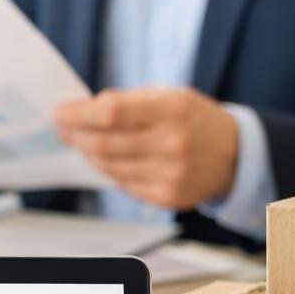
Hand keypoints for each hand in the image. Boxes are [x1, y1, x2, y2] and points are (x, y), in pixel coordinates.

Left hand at [53, 87, 237, 209]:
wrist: (234, 154)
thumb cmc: (193, 119)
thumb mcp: (168, 96)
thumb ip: (127, 101)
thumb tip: (81, 111)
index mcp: (173, 109)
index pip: (113, 112)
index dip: (80, 114)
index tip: (60, 113)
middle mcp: (172, 144)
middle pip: (105, 144)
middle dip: (76, 136)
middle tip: (63, 129)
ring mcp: (170, 175)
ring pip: (110, 167)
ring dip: (89, 154)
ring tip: (81, 143)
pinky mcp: (166, 197)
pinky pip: (123, 184)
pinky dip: (109, 171)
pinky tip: (105, 160)